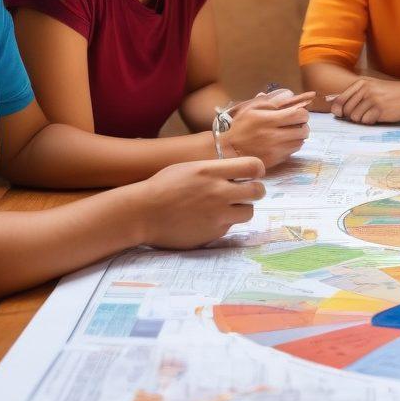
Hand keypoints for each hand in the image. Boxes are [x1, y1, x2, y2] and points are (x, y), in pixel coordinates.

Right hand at [137, 157, 265, 248]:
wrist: (141, 213)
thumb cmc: (163, 186)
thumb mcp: (190, 167)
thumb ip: (216, 170)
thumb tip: (238, 172)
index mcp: (212, 172)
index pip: (253, 166)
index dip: (257, 170)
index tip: (253, 173)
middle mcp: (219, 193)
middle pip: (257, 191)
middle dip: (255, 190)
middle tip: (246, 192)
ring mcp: (217, 215)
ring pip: (248, 212)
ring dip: (241, 208)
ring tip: (226, 207)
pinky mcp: (213, 233)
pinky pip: (230, 226)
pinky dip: (224, 222)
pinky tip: (208, 219)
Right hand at [220, 89, 313, 168]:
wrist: (228, 150)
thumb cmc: (240, 126)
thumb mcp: (252, 108)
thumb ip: (272, 101)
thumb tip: (290, 95)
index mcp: (269, 120)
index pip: (299, 115)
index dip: (302, 113)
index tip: (297, 113)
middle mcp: (274, 136)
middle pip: (304, 130)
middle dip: (302, 125)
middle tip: (294, 123)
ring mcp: (276, 150)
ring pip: (300, 142)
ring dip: (298, 136)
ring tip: (288, 133)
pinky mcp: (275, 160)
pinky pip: (292, 152)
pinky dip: (291, 146)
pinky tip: (282, 142)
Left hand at [329, 78, 399, 124]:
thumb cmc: (391, 93)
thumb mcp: (373, 87)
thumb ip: (355, 95)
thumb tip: (335, 108)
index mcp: (361, 83)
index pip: (340, 99)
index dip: (338, 110)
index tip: (340, 114)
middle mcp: (365, 90)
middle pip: (346, 110)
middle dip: (352, 115)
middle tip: (364, 113)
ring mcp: (372, 99)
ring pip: (355, 117)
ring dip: (362, 119)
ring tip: (373, 114)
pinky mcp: (379, 109)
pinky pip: (366, 121)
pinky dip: (371, 121)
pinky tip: (379, 116)